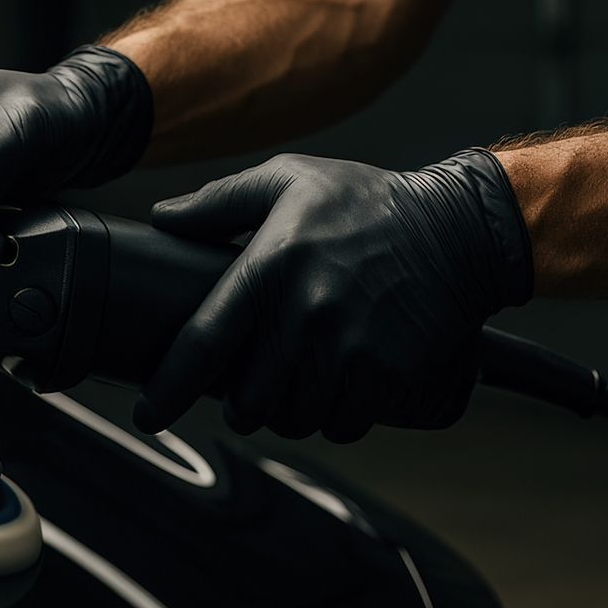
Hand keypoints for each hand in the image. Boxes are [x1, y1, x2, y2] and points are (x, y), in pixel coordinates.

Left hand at [132, 150, 532, 440]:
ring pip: (293, 420)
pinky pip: (341, 427)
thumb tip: (162, 218)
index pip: (202, 344)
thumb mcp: (289, 180)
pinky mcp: (387, 378)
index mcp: (269, 269)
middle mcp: (304, 316)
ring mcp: (348, 352)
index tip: (150, 416)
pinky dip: (333, 419)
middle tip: (249, 388)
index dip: (168, 390)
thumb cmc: (366, 202)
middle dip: (240, 404)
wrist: (457, 229)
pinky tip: (338, 390)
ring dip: (288, 412)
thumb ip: (219, 201)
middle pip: (246, 402)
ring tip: (296, 385)